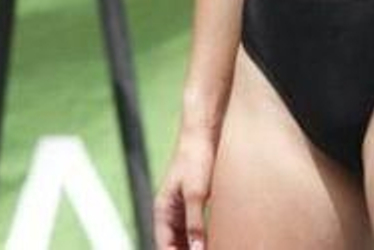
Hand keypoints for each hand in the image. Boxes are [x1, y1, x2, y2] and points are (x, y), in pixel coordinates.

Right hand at [153, 130, 214, 249]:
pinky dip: (199, 239)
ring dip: (191, 247)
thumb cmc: (196, 160)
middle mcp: (169, 212)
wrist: (203, 135)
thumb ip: (195, 223)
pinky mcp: (193, 203)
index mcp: (162, 210)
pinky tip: (210, 243)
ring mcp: (181, 208)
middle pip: (172, 243)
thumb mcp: (196, 194)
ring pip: (182, 238)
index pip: (163, 244)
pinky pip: (193, 229)